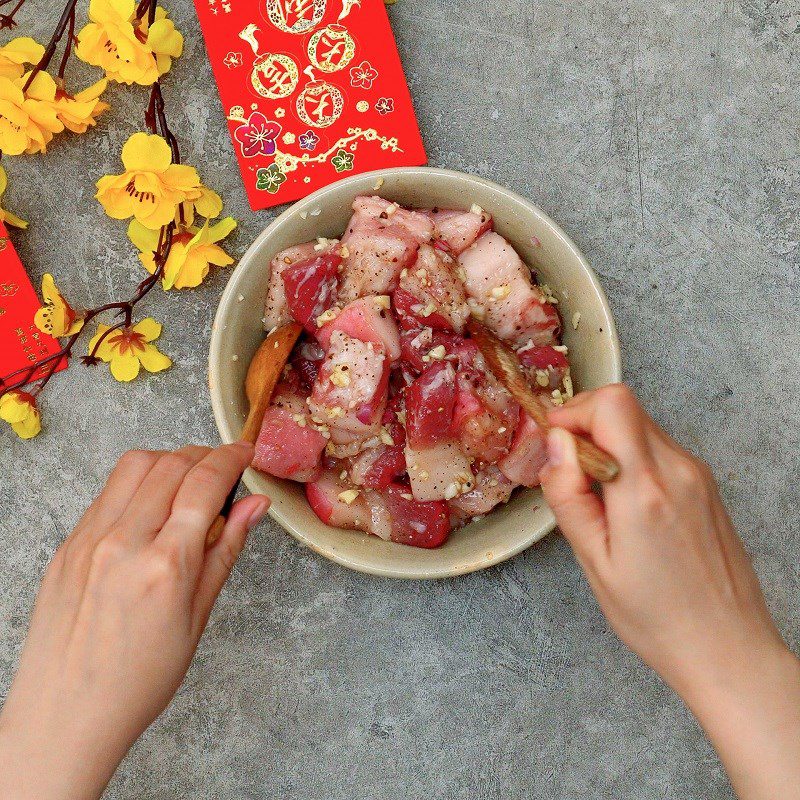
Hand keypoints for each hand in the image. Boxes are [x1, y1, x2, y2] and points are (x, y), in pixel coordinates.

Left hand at [0, 443, 268, 799]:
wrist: (64, 716)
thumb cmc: (136, 681)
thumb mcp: (197, 618)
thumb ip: (226, 551)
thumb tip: (255, 507)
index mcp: (165, 565)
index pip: (205, 483)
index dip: (232, 458)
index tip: (245, 454)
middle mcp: (123, 542)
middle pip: (172, 463)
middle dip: (205, 454)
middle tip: (224, 467)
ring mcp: (89, 540)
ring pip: (136, 465)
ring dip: (170, 459)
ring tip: (188, 482)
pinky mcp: (68, 544)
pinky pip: (107, 492)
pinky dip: (138, 483)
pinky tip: (151, 507)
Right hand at [539, 384, 799, 799]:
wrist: (727, 647)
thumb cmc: (659, 618)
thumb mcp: (594, 562)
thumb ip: (569, 496)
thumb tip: (556, 445)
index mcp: (644, 490)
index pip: (612, 405)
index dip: (574, 412)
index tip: (555, 445)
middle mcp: (678, 471)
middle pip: (624, 407)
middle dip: (585, 427)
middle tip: (568, 472)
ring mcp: (697, 475)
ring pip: (639, 425)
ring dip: (607, 444)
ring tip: (595, 496)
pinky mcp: (705, 485)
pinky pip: (658, 449)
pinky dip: (630, 459)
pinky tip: (622, 504)